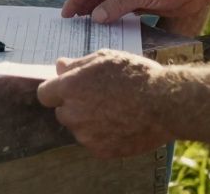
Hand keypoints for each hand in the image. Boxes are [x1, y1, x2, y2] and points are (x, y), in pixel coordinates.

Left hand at [36, 50, 170, 157]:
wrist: (165, 103)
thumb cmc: (136, 75)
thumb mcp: (105, 58)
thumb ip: (78, 64)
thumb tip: (60, 66)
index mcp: (70, 88)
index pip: (45, 94)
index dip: (56, 91)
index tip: (69, 89)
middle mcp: (73, 114)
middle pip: (62, 112)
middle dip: (75, 106)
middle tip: (100, 97)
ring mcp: (86, 135)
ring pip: (79, 128)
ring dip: (90, 122)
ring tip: (116, 110)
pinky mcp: (101, 151)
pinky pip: (95, 142)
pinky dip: (104, 136)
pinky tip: (122, 123)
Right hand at [62, 0, 208, 24]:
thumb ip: (117, 5)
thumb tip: (95, 17)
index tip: (67, 13)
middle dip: (84, 7)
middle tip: (72, 24)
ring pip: (106, 2)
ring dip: (97, 14)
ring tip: (85, 28)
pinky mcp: (138, 1)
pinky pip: (118, 10)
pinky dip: (111, 18)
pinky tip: (105, 28)